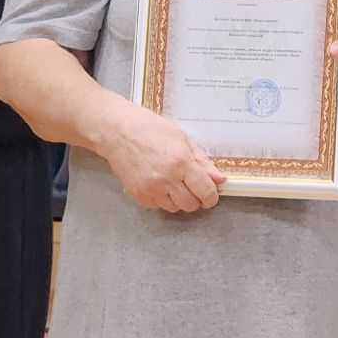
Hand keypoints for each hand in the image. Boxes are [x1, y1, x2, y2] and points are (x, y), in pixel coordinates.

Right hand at [94, 100, 226, 212]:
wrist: (118, 132)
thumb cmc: (151, 129)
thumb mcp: (182, 139)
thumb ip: (202, 162)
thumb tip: (219, 179)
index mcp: (181, 163)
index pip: (205, 191)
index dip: (212, 196)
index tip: (212, 194)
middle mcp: (166, 180)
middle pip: (191, 204)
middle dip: (197, 198)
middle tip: (193, 186)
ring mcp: (150, 190)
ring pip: (175, 208)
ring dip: (180, 200)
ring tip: (175, 182)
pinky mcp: (138, 196)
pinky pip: (159, 206)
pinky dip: (164, 199)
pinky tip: (160, 183)